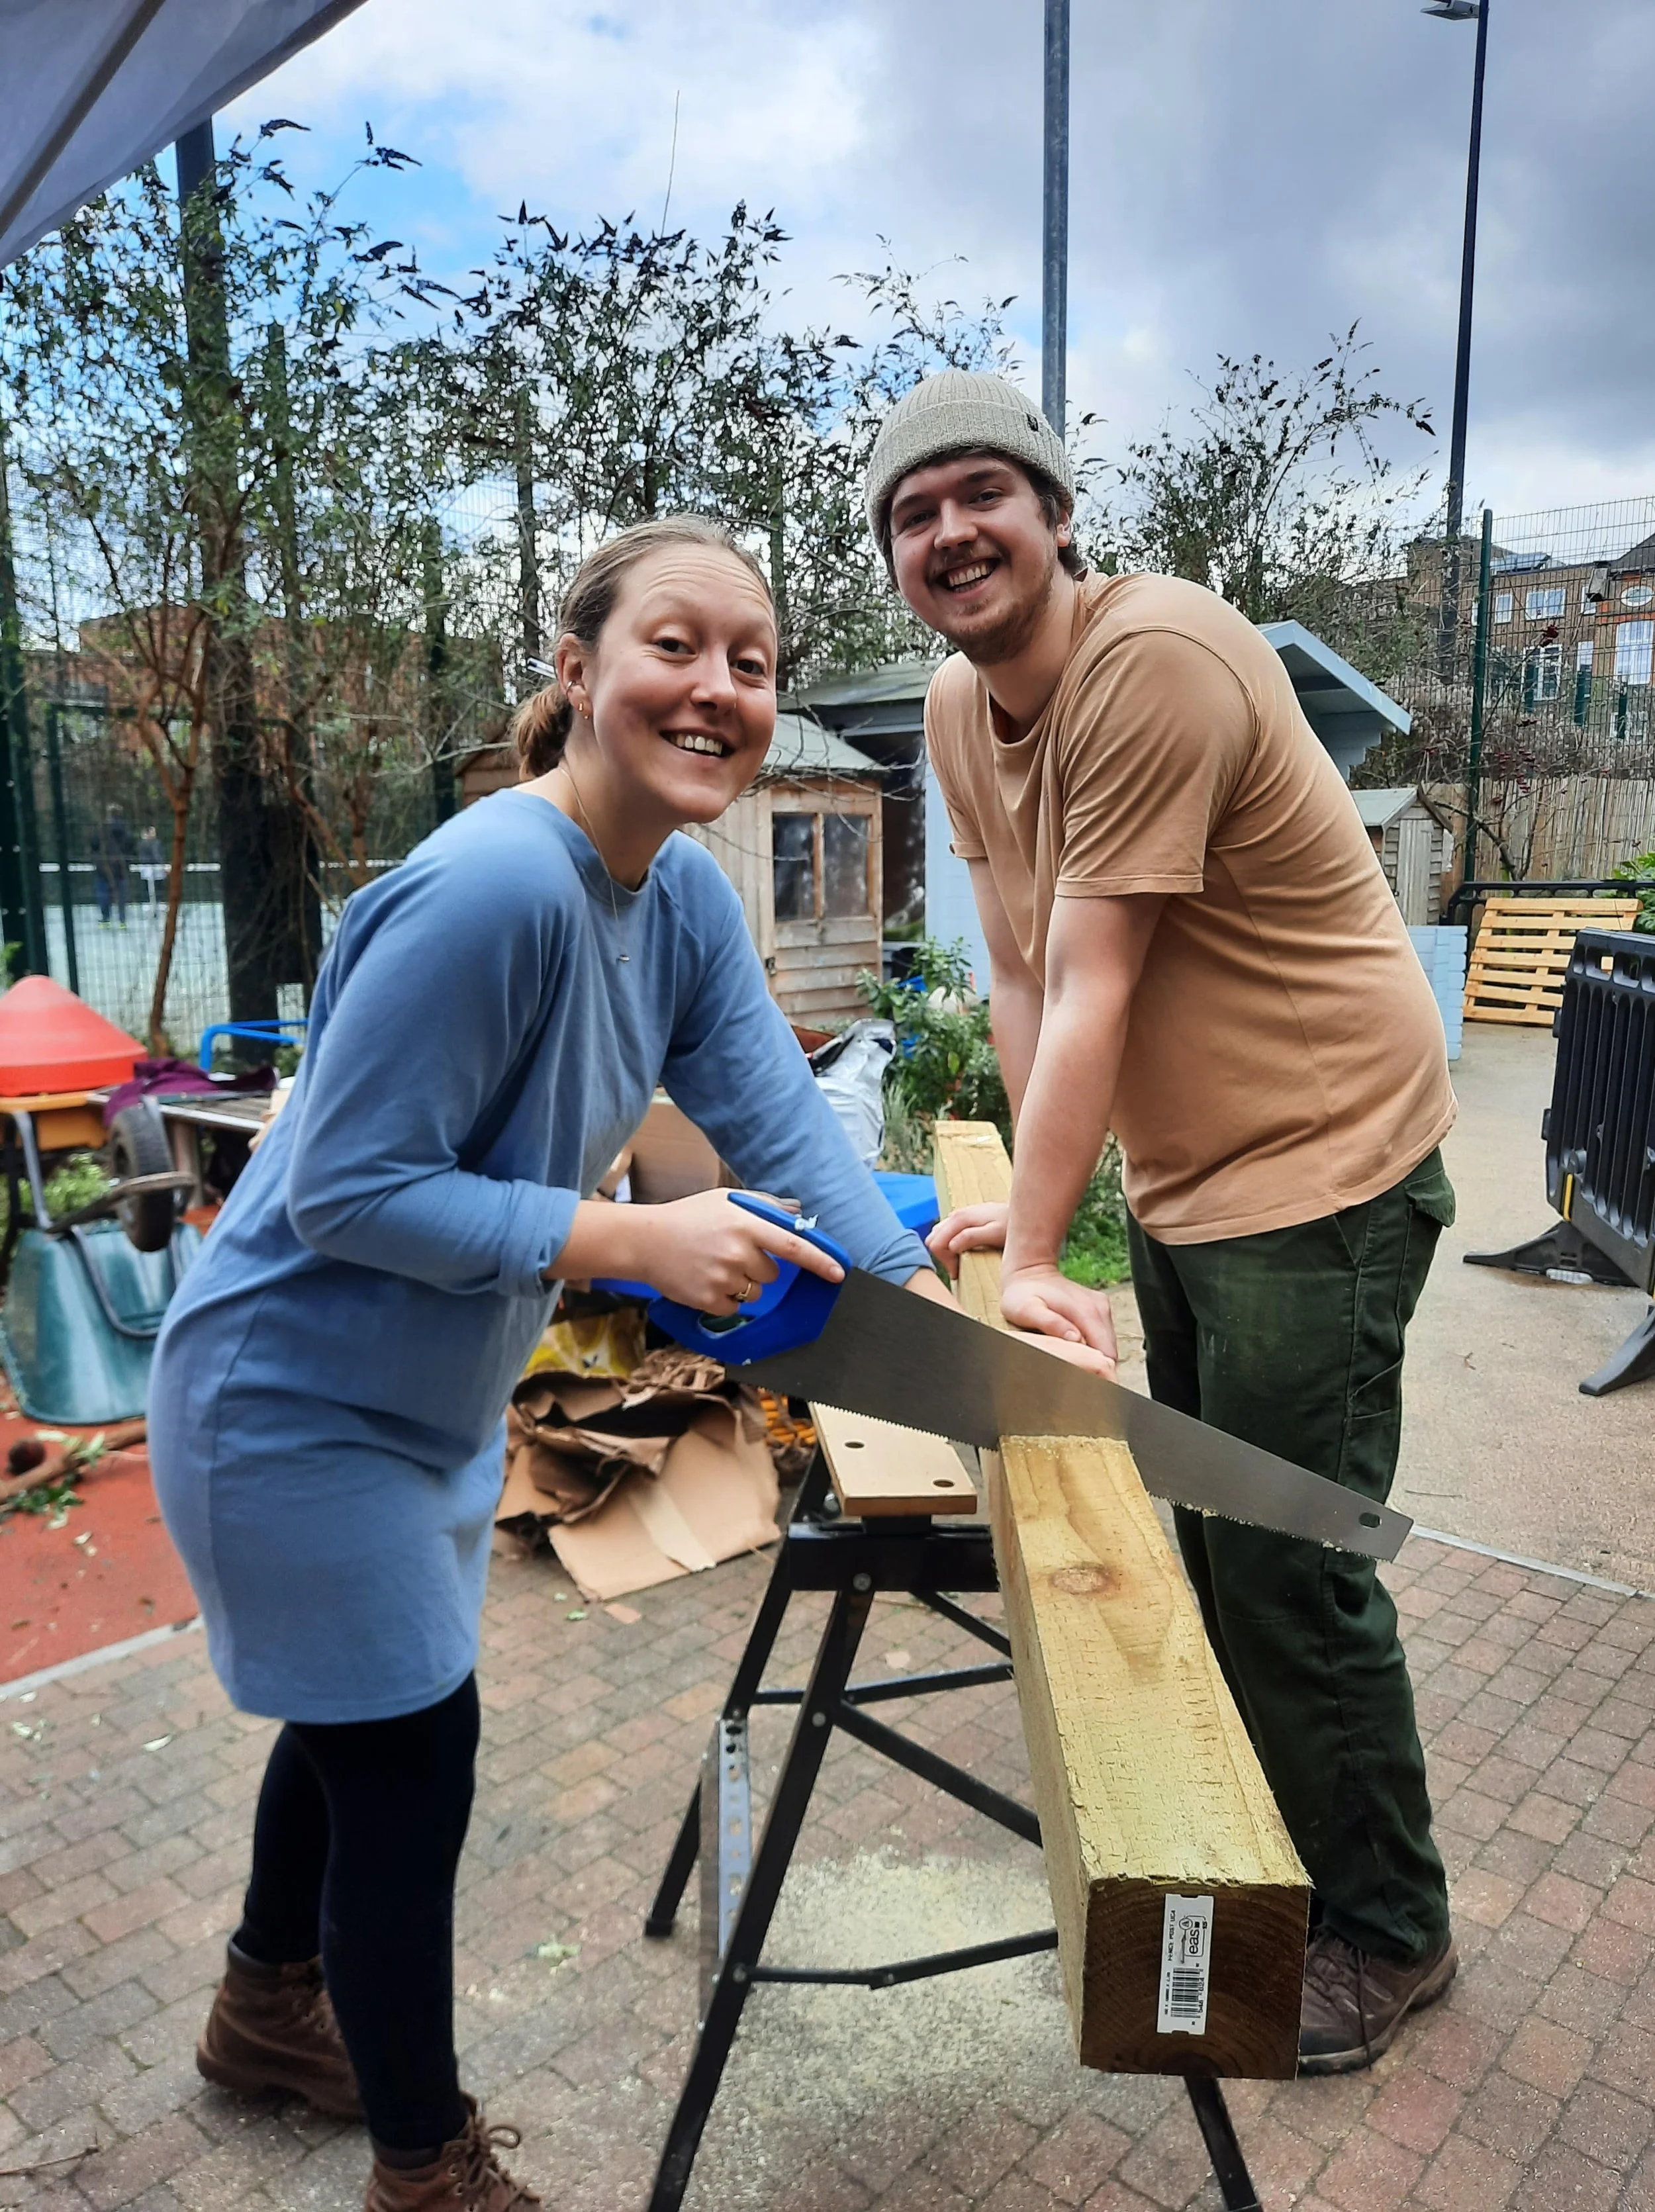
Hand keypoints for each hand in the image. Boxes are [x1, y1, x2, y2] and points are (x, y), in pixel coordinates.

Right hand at [620, 1189, 843, 1314]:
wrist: (644, 1241)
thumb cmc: (690, 1216)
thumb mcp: (726, 1200)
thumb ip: (765, 1206)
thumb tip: (799, 1215)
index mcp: (745, 1224)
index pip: (792, 1245)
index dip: (819, 1260)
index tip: (839, 1273)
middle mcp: (736, 1252)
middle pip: (772, 1273)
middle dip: (759, 1266)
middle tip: (730, 1252)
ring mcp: (722, 1278)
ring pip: (754, 1292)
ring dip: (742, 1283)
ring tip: (714, 1265)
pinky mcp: (708, 1300)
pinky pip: (734, 1307)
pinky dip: (724, 1297)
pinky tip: (705, 1279)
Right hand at [927, 1200, 1008, 1277]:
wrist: (1023, 1211)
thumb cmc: (1010, 1225)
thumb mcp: (994, 1233)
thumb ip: (971, 1237)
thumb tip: (951, 1246)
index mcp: (960, 1219)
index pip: (936, 1243)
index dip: (944, 1260)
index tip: (958, 1271)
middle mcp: (955, 1214)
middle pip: (933, 1239)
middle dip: (942, 1256)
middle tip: (959, 1267)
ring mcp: (958, 1216)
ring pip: (938, 1235)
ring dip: (945, 1250)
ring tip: (961, 1260)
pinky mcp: (963, 1219)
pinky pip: (946, 1233)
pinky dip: (949, 1244)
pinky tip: (963, 1251)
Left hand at [1000, 1263, 1116, 1376]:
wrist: (1030, 1272)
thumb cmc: (1023, 1294)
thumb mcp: (1027, 1310)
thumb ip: (1050, 1323)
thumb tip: (1075, 1338)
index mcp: (1086, 1311)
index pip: (1107, 1353)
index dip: (1098, 1371)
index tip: (1082, 1381)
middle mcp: (1099, 1308)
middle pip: (1111, 1352)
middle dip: (1097, 1367)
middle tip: (1073, 1374)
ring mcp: (1102, 1307)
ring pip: (1108, 1346)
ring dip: (1094, 1357)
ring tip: (1072, 1361)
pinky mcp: (1100, 1309)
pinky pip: (1103, 1337)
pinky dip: (1093, 1347)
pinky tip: (1074, 1348)